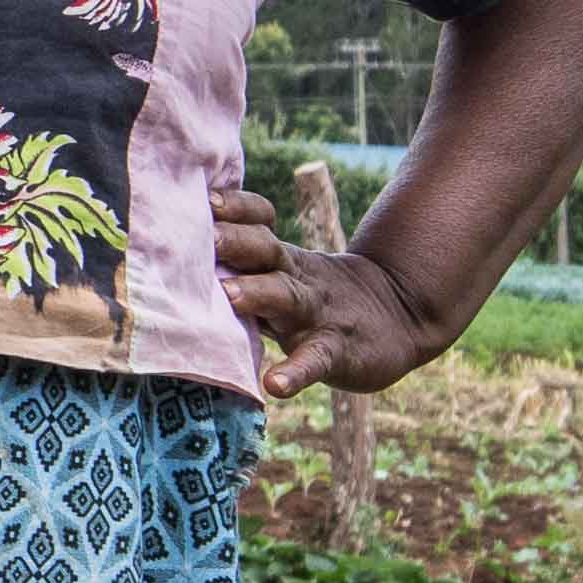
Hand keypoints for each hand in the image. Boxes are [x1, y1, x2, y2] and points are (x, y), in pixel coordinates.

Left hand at [216, 157, 440, 397]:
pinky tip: (275, 385)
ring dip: (257, 293)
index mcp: (284, 258)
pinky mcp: (335, 351)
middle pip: (267, 250)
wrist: (399, 318)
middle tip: (207, 236)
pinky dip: (295, 373)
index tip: (207, 197)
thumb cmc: (321, 298)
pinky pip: (314, 361)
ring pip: (286, 297)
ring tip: (229, 295)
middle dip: (236, 241)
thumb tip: (183, 252)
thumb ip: (247, 265)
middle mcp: (297, 279)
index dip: (238, 209)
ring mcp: (317, 314)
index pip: (260, 222)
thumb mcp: (290, 273)